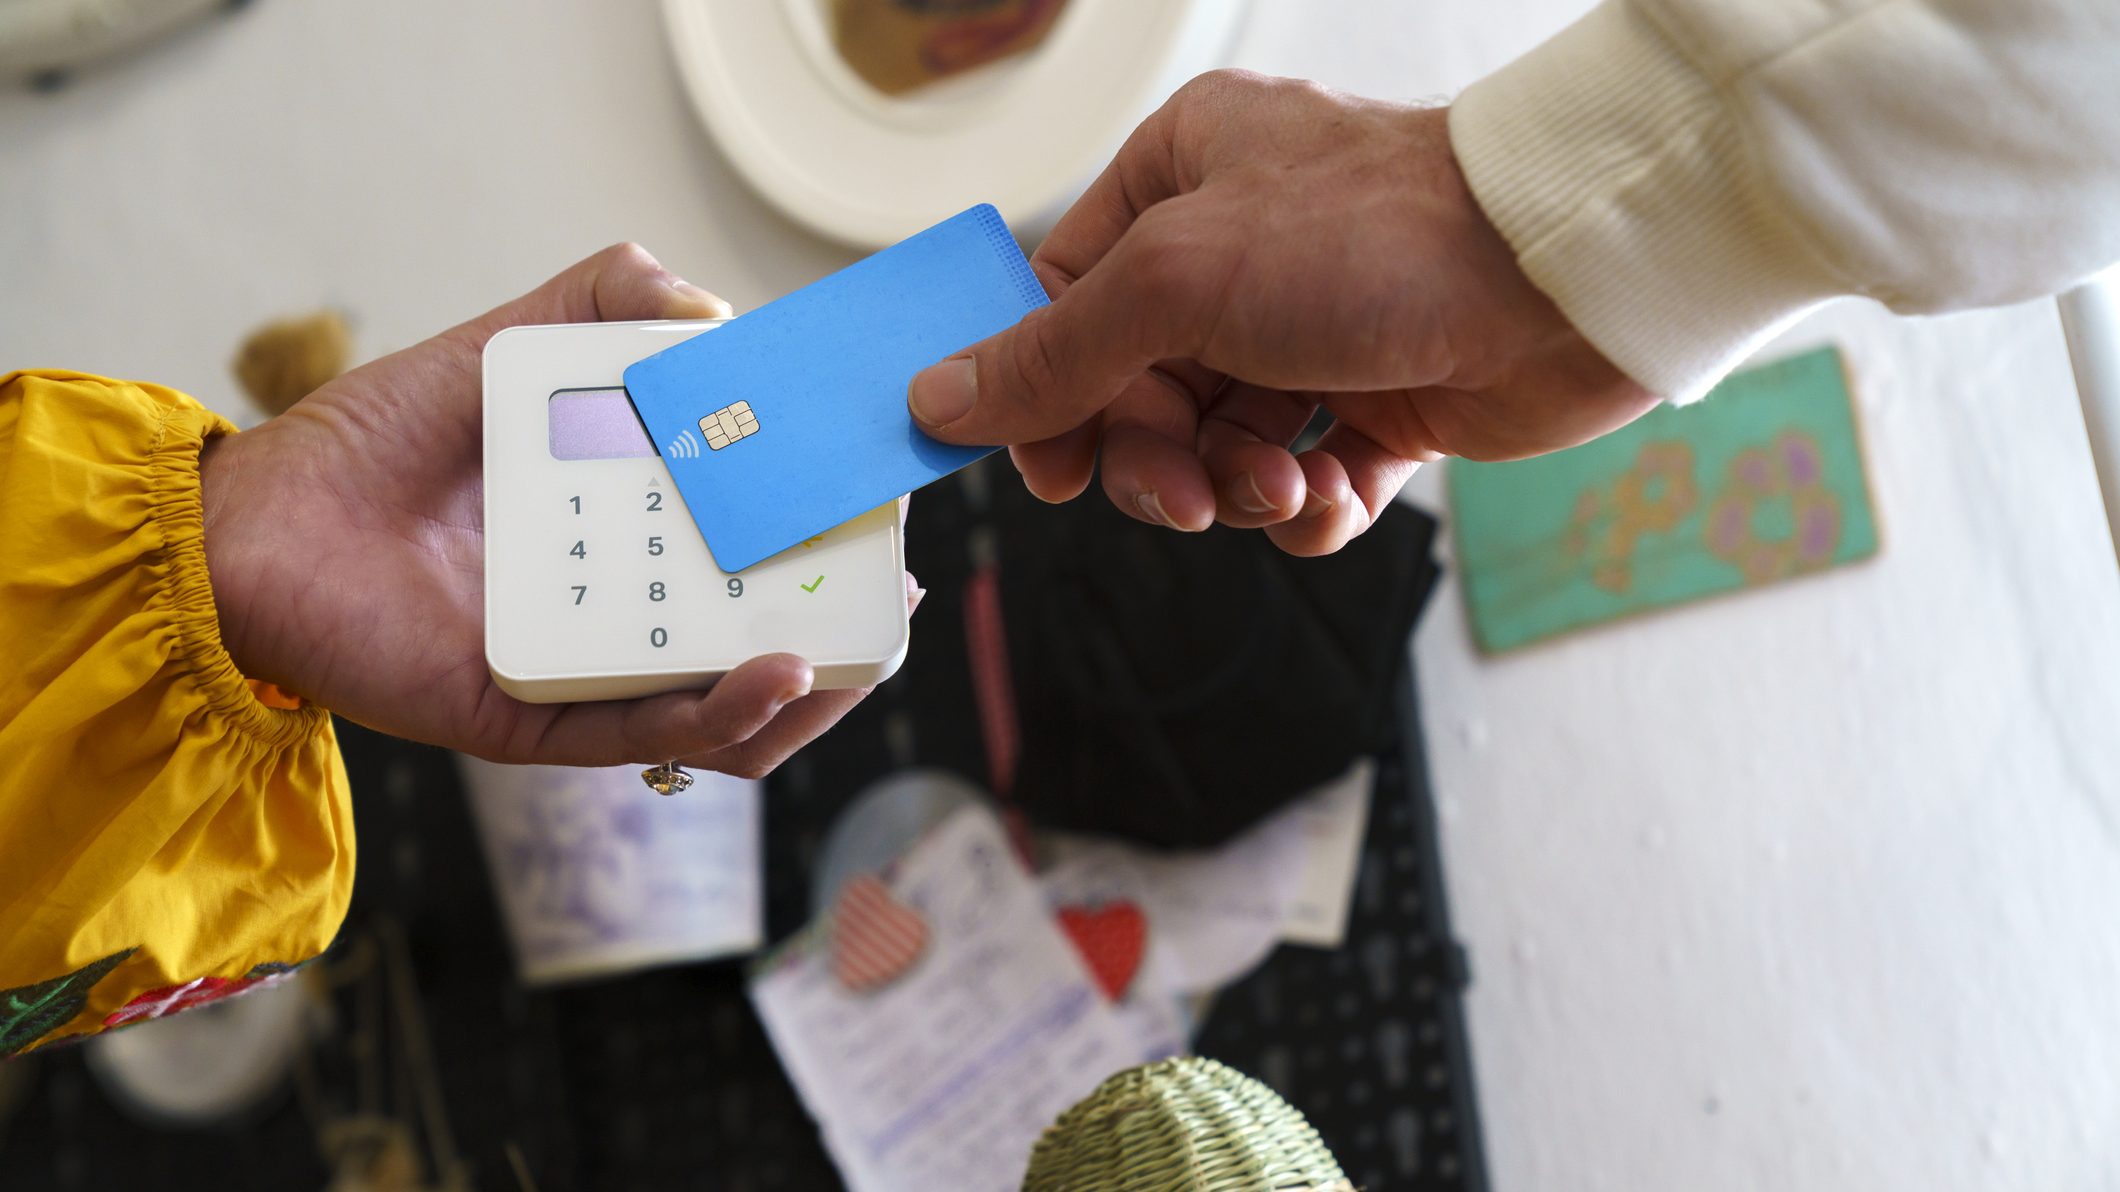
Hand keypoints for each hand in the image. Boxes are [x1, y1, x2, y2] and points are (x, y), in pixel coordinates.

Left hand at [199, 244, 916, 774]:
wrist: (251, 521)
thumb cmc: (370, 445)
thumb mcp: (504, 347)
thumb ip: (599, 303)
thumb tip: (712, 305)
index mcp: (628, 544)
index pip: (754, 562)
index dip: (830, 549)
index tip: (886, 514)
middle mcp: (616, 619)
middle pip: (764, 653)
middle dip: (846, 638)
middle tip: (892, 595)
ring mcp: (580, 678)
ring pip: (724, 722)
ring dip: (808, 694)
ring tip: (858, 646)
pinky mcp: (530, 721)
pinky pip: (645, 732)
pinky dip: (722, 712)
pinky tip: (776, 670)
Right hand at [907, 70, 1656, 554]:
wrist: (1563, 280)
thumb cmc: (1385, 233)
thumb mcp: (1177, 279)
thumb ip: (1054, 350)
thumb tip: (946, 397)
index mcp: (1180, 176)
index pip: (1064, 299)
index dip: (1043, 392)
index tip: (1045, 466)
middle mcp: (1241, 251)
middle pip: (1135, 391)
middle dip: (1154, 461)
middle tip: (1180, 493)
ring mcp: (1312, 330)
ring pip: (1216, 446)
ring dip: (1235, 489)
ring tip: (1281, 484)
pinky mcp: (1380, 400)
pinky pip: (1301, 482)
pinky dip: (1309, 509)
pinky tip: (1332, 494)